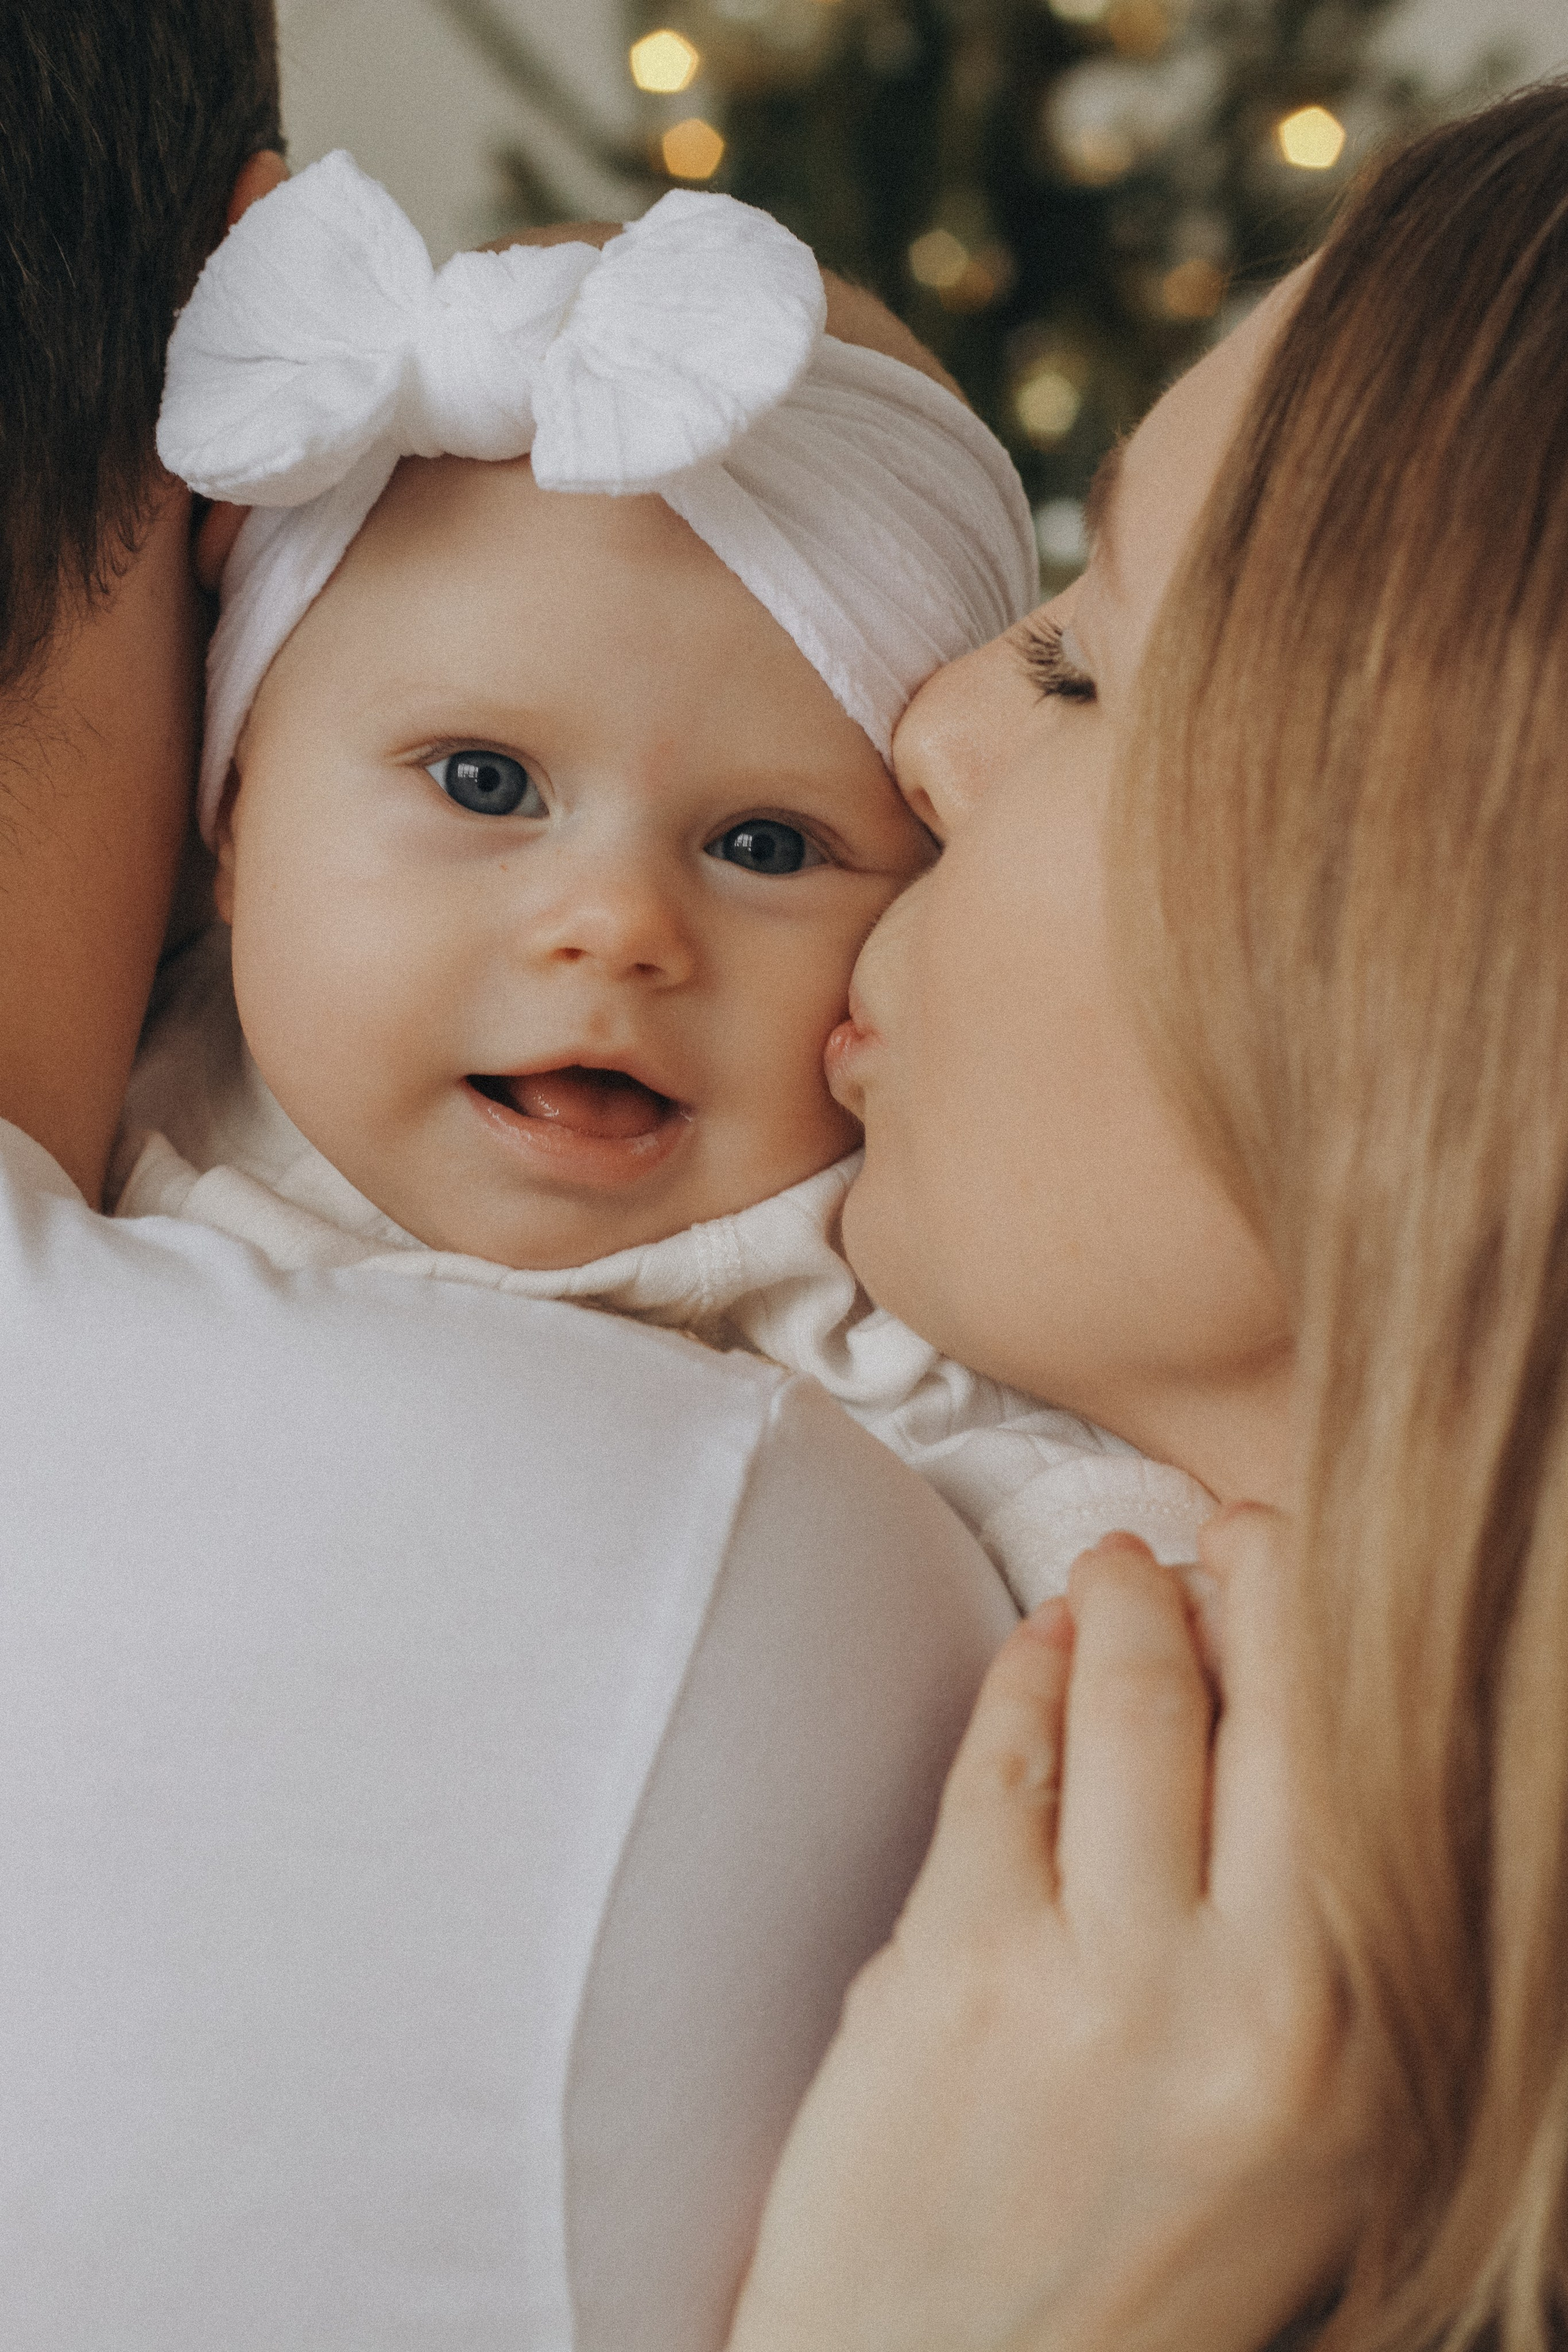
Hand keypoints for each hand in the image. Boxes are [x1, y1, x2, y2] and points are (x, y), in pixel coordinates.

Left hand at [726, 1511, 1371, 2351]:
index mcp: (1366, 2048)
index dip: (1329, 1630)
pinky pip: (1003, 1757)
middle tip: (1216, 1536)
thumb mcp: (1300, 2135)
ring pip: (1128, 1701)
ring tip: (1111, 1575)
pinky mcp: (958, 1965)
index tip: (1297, 1563)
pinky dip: (1022, 1679)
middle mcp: (1260, 2006)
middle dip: (1243, 1579)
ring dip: (1116, 1605)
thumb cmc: (1133, 2264)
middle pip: (1270, 1703)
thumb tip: (1294, 1729)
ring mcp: (1103, 1982)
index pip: (1372, 1763)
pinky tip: (1034, 1654)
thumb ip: (1315, 1945)